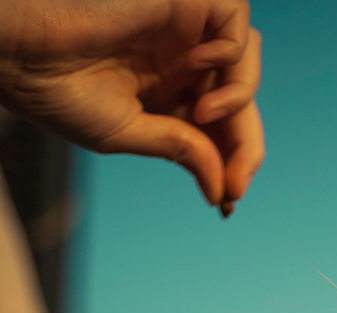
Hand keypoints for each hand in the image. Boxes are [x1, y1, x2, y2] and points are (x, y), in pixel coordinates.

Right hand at [0, 0, 263, 209]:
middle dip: (245, 144)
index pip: (222, 128)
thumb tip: (221, 192)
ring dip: (241, 101)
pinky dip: (231, 53)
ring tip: (204, 117)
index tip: (229, 199)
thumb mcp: (129, 133)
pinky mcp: (185, 2)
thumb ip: (181, 150)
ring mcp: (185, 31)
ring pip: (245, 62)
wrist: (22, 49)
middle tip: (236, 182)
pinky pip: (236, 24)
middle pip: (240, 101)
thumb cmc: (58, 90)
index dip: (235, 161)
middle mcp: (181, 61)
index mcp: (168, 94)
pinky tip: (198, 67)